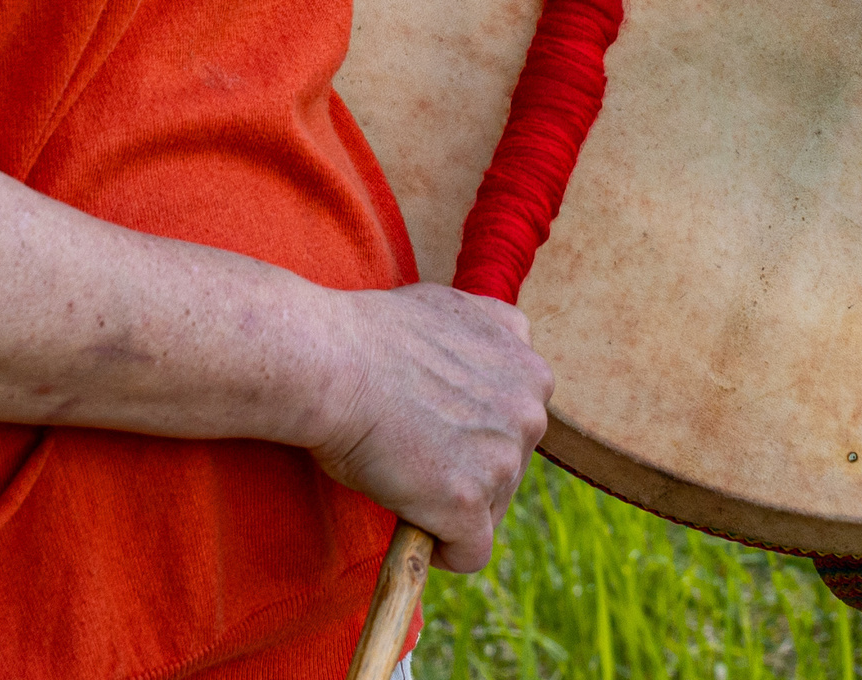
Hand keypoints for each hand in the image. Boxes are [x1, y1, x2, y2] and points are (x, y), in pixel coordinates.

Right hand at [307, 284, 552, 572]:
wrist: (332, 362)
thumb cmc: (373, 334)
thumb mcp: (453, 309)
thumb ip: (486, 338)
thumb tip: (482, 360)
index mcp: (528, 366)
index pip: (517, 419)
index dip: (476, 428)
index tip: (442, 428)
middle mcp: (529, 411)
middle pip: (509, 464)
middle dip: (469, 466)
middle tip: (418, 453)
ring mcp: (502, 459)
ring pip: (490, 506)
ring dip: (453, 502)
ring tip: (405, 475)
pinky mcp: (469, 504)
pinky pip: (470, 551)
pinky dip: (444, 550)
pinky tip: (414, 524)